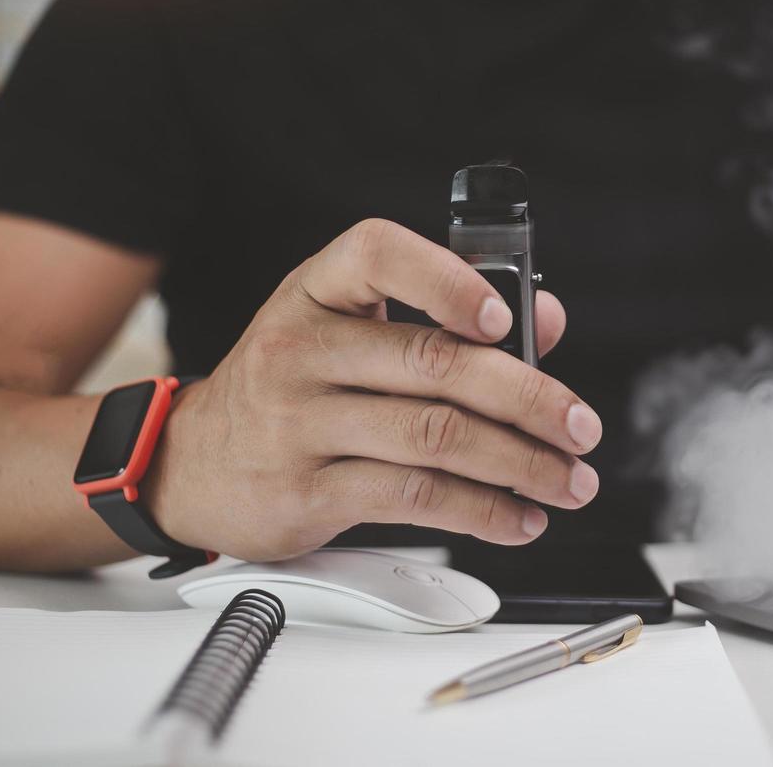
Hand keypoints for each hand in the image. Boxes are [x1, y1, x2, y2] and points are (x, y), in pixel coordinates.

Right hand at [144, 219, 602, 560]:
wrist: (192, 463)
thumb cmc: (293, 385)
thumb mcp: (349, 329)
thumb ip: (445, 316)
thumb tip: (543, 318)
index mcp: (318, 289)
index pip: (380, 255)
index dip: (448, 280)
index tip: (503, 317)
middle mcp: (302, 347)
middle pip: (433, 363)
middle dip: (528, 398)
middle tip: (580, 426)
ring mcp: (298, 421)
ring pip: (434, 437)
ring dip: (520, 464)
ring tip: (566, 480)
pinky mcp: (306, 491)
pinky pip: (413, 497)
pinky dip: (480, 511)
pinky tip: (517, 517)